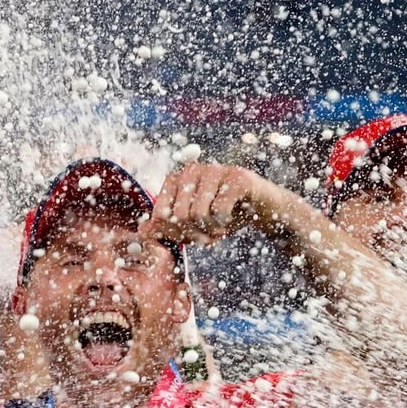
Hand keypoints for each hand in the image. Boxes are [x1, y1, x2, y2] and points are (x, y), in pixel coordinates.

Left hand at [146, 162, 289, 245]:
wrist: (264, 208)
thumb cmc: (224, 215)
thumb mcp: (192, 225)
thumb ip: (166, 228)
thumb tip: (142, 234)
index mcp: (174, 179)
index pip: (160, 216)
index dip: (176, 235)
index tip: (190, 237)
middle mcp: (190, 170)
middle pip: (179, 217)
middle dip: (195, 235)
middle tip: (209, 234)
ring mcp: (214, 170)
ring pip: (198, 214)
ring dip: (211, 231)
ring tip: (220, 227)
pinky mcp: (236, 177)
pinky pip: (219, 211)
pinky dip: (225, 223)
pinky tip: (232, 218)